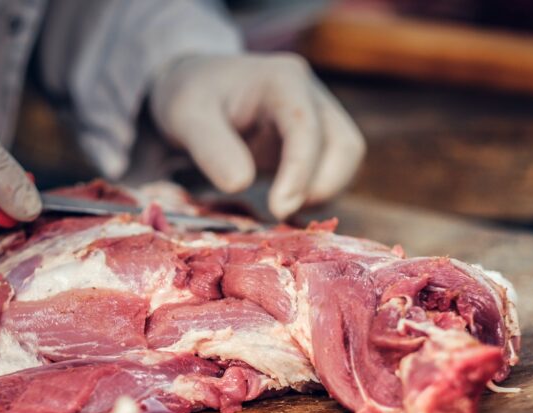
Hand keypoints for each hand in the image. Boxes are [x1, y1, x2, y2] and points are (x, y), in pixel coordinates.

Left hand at [150, 53, 364, 219]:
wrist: (197, 87)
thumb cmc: (191, 96)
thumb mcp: (186, 116)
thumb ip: (210, 147)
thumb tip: (240, 184)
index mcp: (282, 79)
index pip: (307, 127)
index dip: (299, 171)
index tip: (279, 208)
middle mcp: (310, 94)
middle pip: (345, 144)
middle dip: (321, 185)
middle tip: (280, 213)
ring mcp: (318, 116)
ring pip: (346, 159)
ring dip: (324, 192)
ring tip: (282, 210)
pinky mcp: (315, 140)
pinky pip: (333, 170)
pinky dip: (316, 193)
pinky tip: (284, 203)